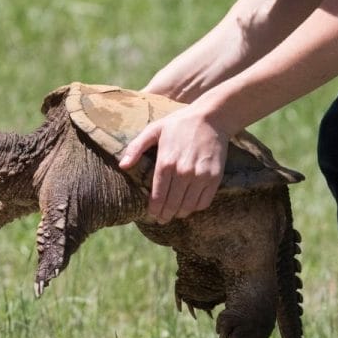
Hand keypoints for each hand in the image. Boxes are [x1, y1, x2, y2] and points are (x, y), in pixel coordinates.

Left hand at [118, 106, 230, 222]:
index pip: (158, 197)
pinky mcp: (215, 177)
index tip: (152, 215)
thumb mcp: (153, 130)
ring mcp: (200, 176)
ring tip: (175, 213)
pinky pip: (204, 202)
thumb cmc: (179, 124)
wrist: (212, 117)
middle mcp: (183, 172)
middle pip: (172, 205)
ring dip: (180, 213)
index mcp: (166, 163)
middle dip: (165, 216)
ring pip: (188, 206)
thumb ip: (136, 147)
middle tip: (161, 219)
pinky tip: (190, 204)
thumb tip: (122, 165)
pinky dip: (196, 207)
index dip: (154, 210)